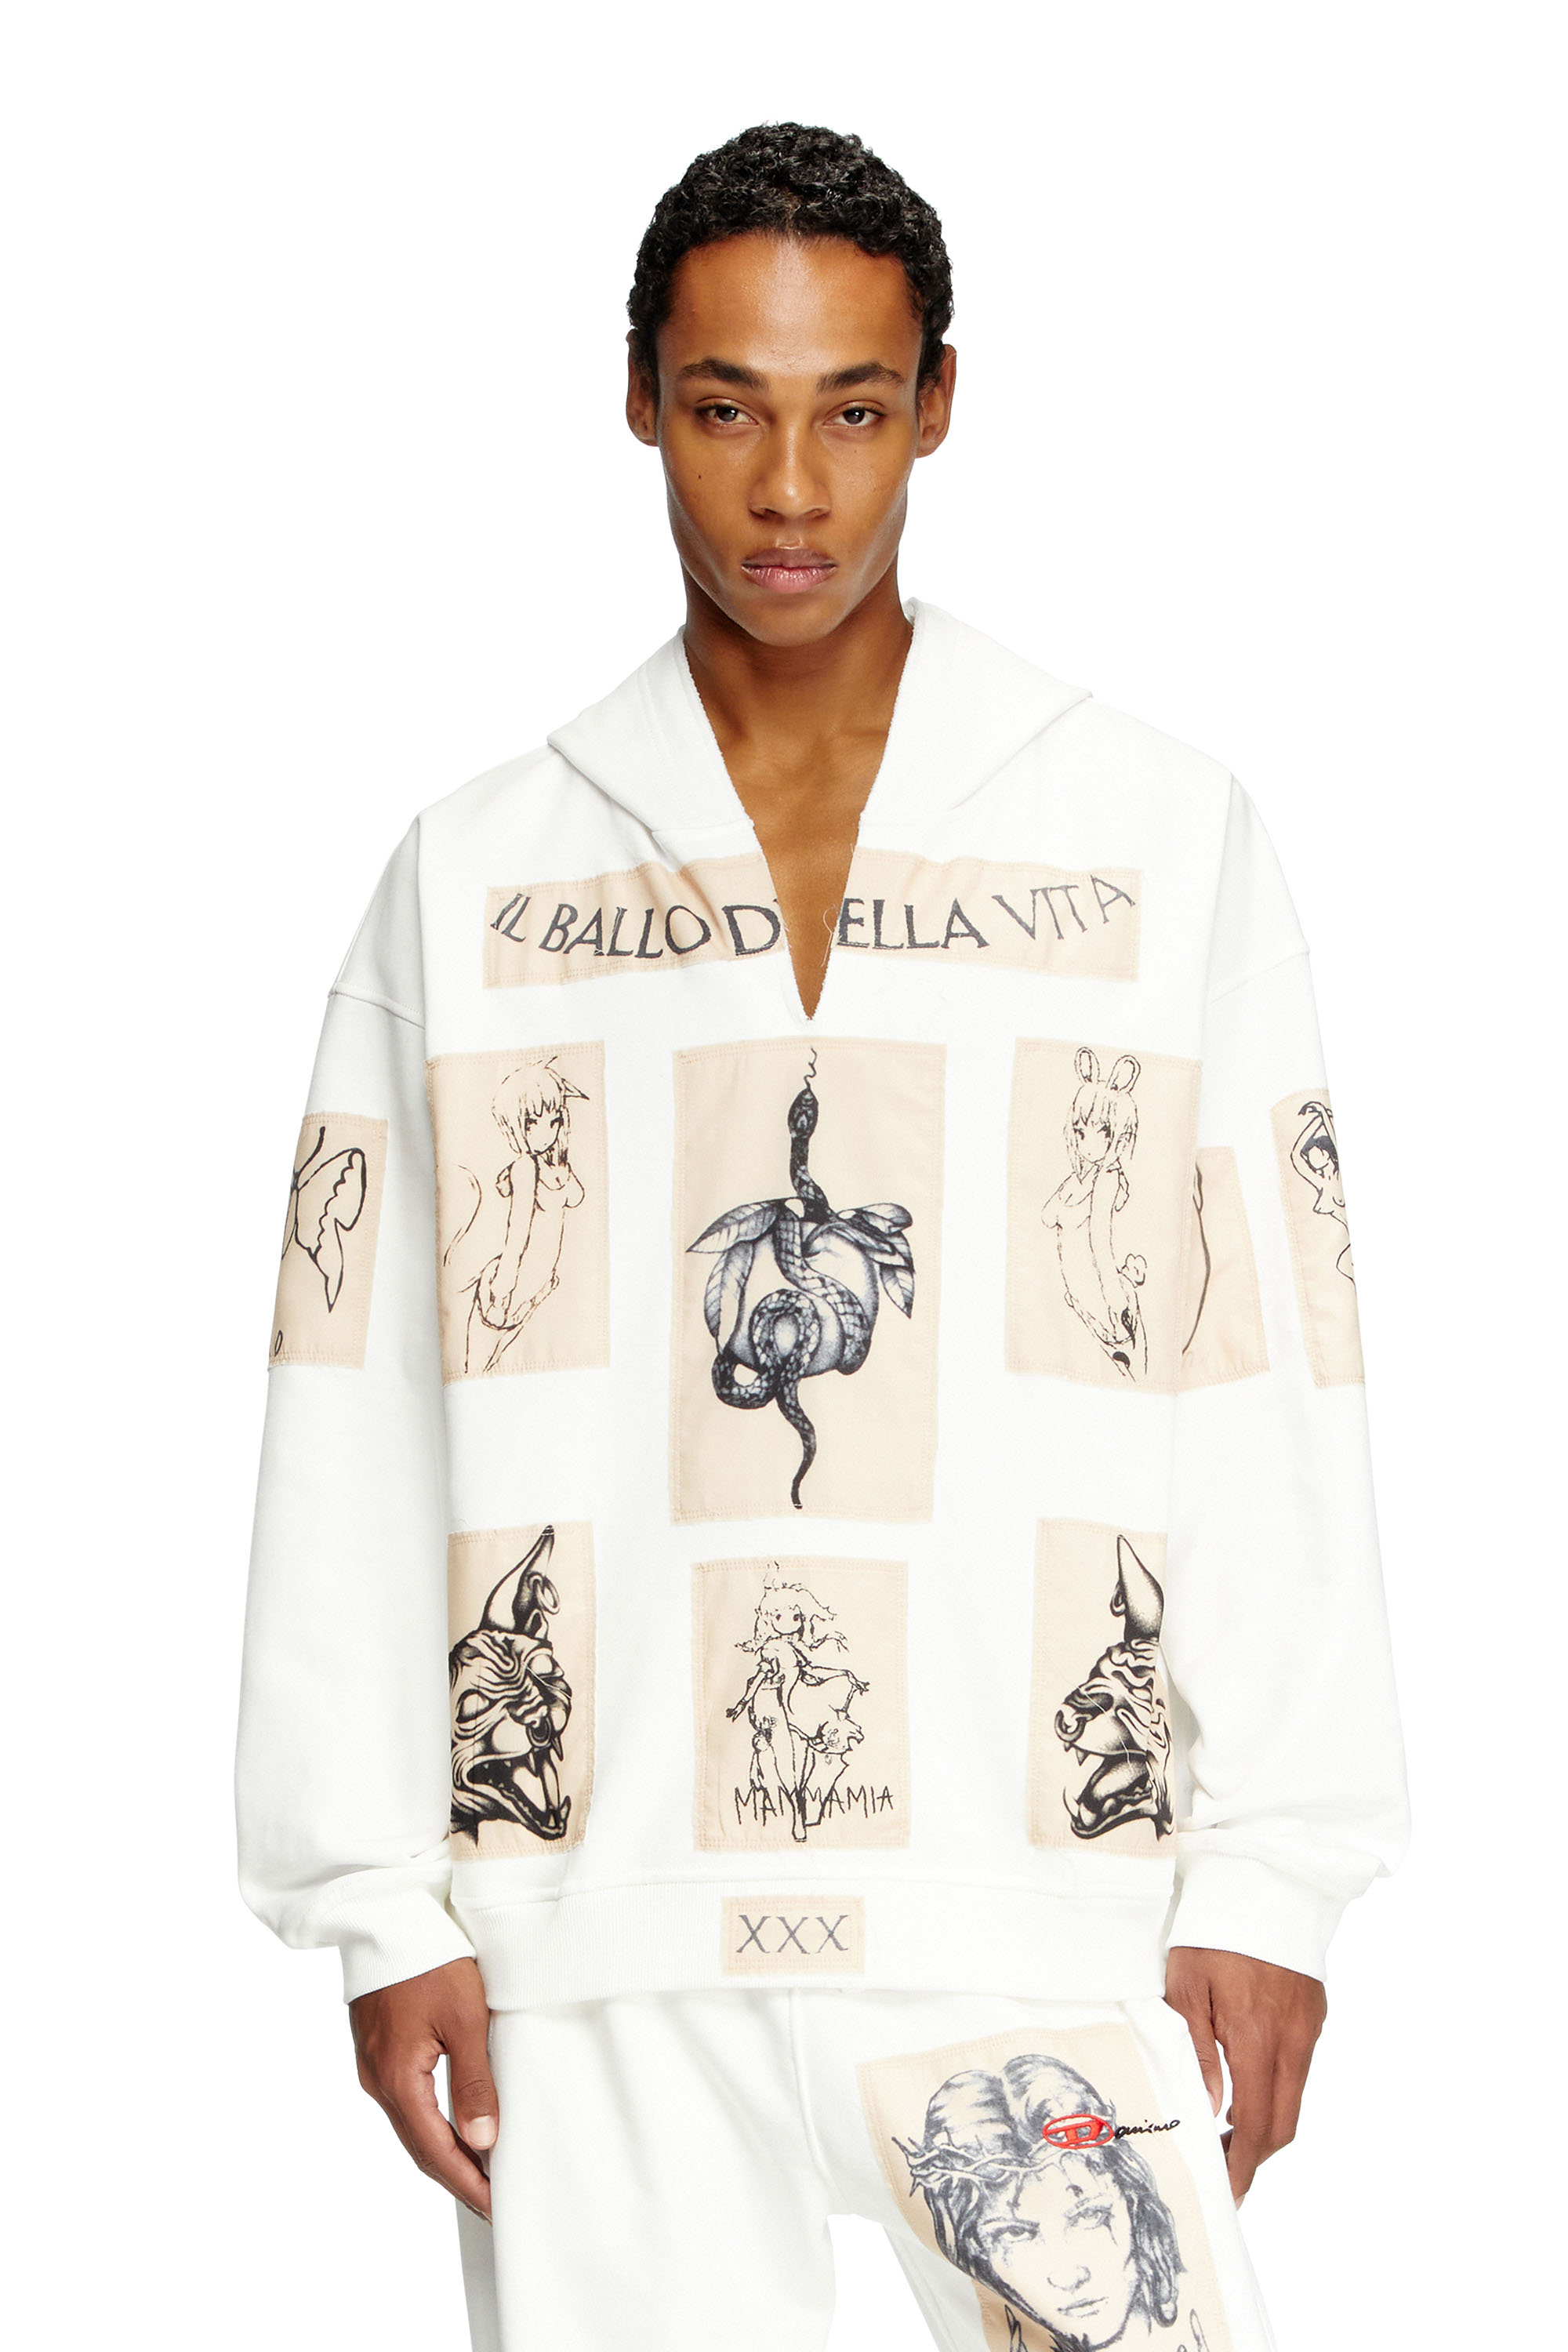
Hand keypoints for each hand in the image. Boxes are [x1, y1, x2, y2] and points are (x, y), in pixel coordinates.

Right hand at [349, 1957, 497, 2221]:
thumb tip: (483, 2141)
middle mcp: (379, 2082)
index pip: (436, 2151)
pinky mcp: (378, 2053)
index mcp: (398, 2079)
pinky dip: (432, 2127)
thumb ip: (473, 2081)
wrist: (386, 1916)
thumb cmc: (430, 1959)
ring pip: (412, 2128)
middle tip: (494, 2203)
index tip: (497, 2207)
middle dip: (458, 2178)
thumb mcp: (464, 2017)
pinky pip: (407, 2105)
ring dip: (445, 2154)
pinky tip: (455, 2130)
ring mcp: (374, 2068)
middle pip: (420, 2148)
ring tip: (481, 2175)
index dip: (468, 2183)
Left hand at [1164, 1946, 1325, 2205]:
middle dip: (1256, 2155)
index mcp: (1258, 2038)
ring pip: (1294, 2098)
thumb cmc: (1215, 1929)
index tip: (1226, 2190)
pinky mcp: (1314, 2014)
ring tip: (1228, 2131)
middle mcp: (1293, 2041)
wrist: (1265, 1882)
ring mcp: (1308, 2028)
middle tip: (1224, 2168)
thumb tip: (1210, 2107)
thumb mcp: (1187, 1984)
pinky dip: (1277, 2090)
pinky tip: (1248, 2086)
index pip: (1258, 2125)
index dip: (1243, 2165)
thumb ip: (1198, 2049)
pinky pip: (1299, 2069)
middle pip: (1284, 2124)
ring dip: (1267, 2124)